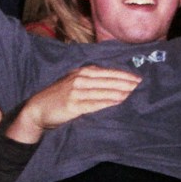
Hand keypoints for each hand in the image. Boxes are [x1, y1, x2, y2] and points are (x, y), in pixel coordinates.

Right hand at [14, 66, 141, 137]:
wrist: (37, 109)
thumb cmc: (58, 97)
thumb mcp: (73, 83)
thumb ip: (90, 81)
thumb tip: (114, 84)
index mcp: (81, 72)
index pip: (107, 72)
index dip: (124, 75)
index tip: (139, 79)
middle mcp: (79, 79)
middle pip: (108, 80)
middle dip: (126, 83)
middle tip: (143, 86)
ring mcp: (76, 91)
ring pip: (103, 91)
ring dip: (121, 92)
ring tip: (135, 94)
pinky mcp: (73, 104)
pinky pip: (95, 103)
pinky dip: (108, 102)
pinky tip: (119, 102)